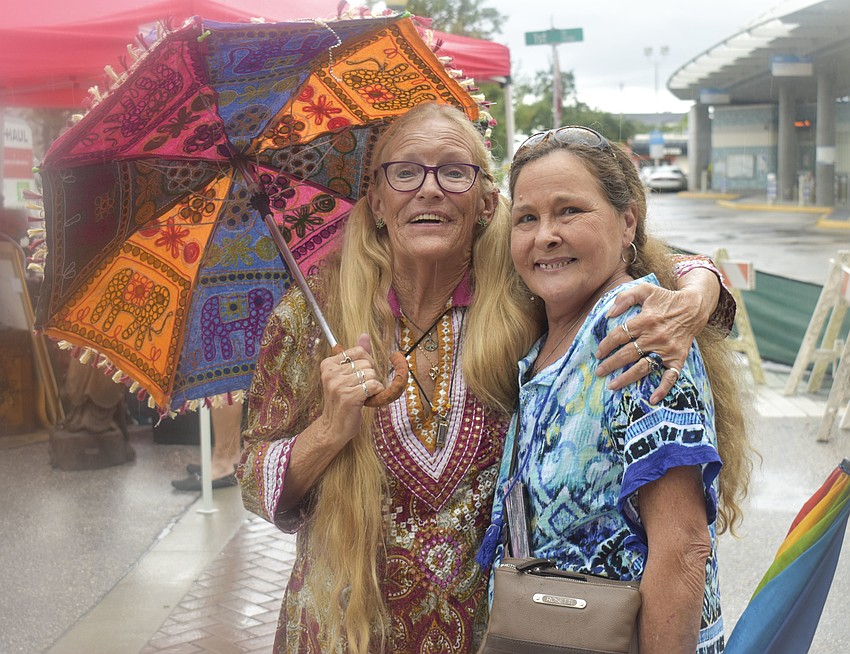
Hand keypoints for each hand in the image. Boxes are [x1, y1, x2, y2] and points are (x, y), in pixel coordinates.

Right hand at [318, 333, 386, 445]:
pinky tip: (367, 400)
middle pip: (367, 363)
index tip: (359, 376)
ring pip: (372, 374)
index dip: (367, 363)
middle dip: (371, 376)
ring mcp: (338, 385)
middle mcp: (331, 373)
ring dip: (373, 386)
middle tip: (360, 389)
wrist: (333, 429)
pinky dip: (377, 393)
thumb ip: (356, 355)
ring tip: (362, 396)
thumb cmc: (342, 401)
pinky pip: (374, 386)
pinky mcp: (349, 397)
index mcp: (328, 364)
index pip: (359, 351)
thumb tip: (364, 335)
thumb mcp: (346, 375)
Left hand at [594, 284, 707, 402]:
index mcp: (645, 320)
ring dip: (626, 378)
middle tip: (599, 372)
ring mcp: (666, 349)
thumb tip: (608, 314)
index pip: (619, 335)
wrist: (694, 307)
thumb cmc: (665, 299)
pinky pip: (670, 376)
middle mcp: (654, 337)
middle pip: (627, 354)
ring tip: (612, 385)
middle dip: (610, 364)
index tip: (598, 353)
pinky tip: (652, 399)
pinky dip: (662, 389)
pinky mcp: (677, 358)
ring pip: (643, 367)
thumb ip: (625, 297)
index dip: (606, 345)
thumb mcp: (645, 290)